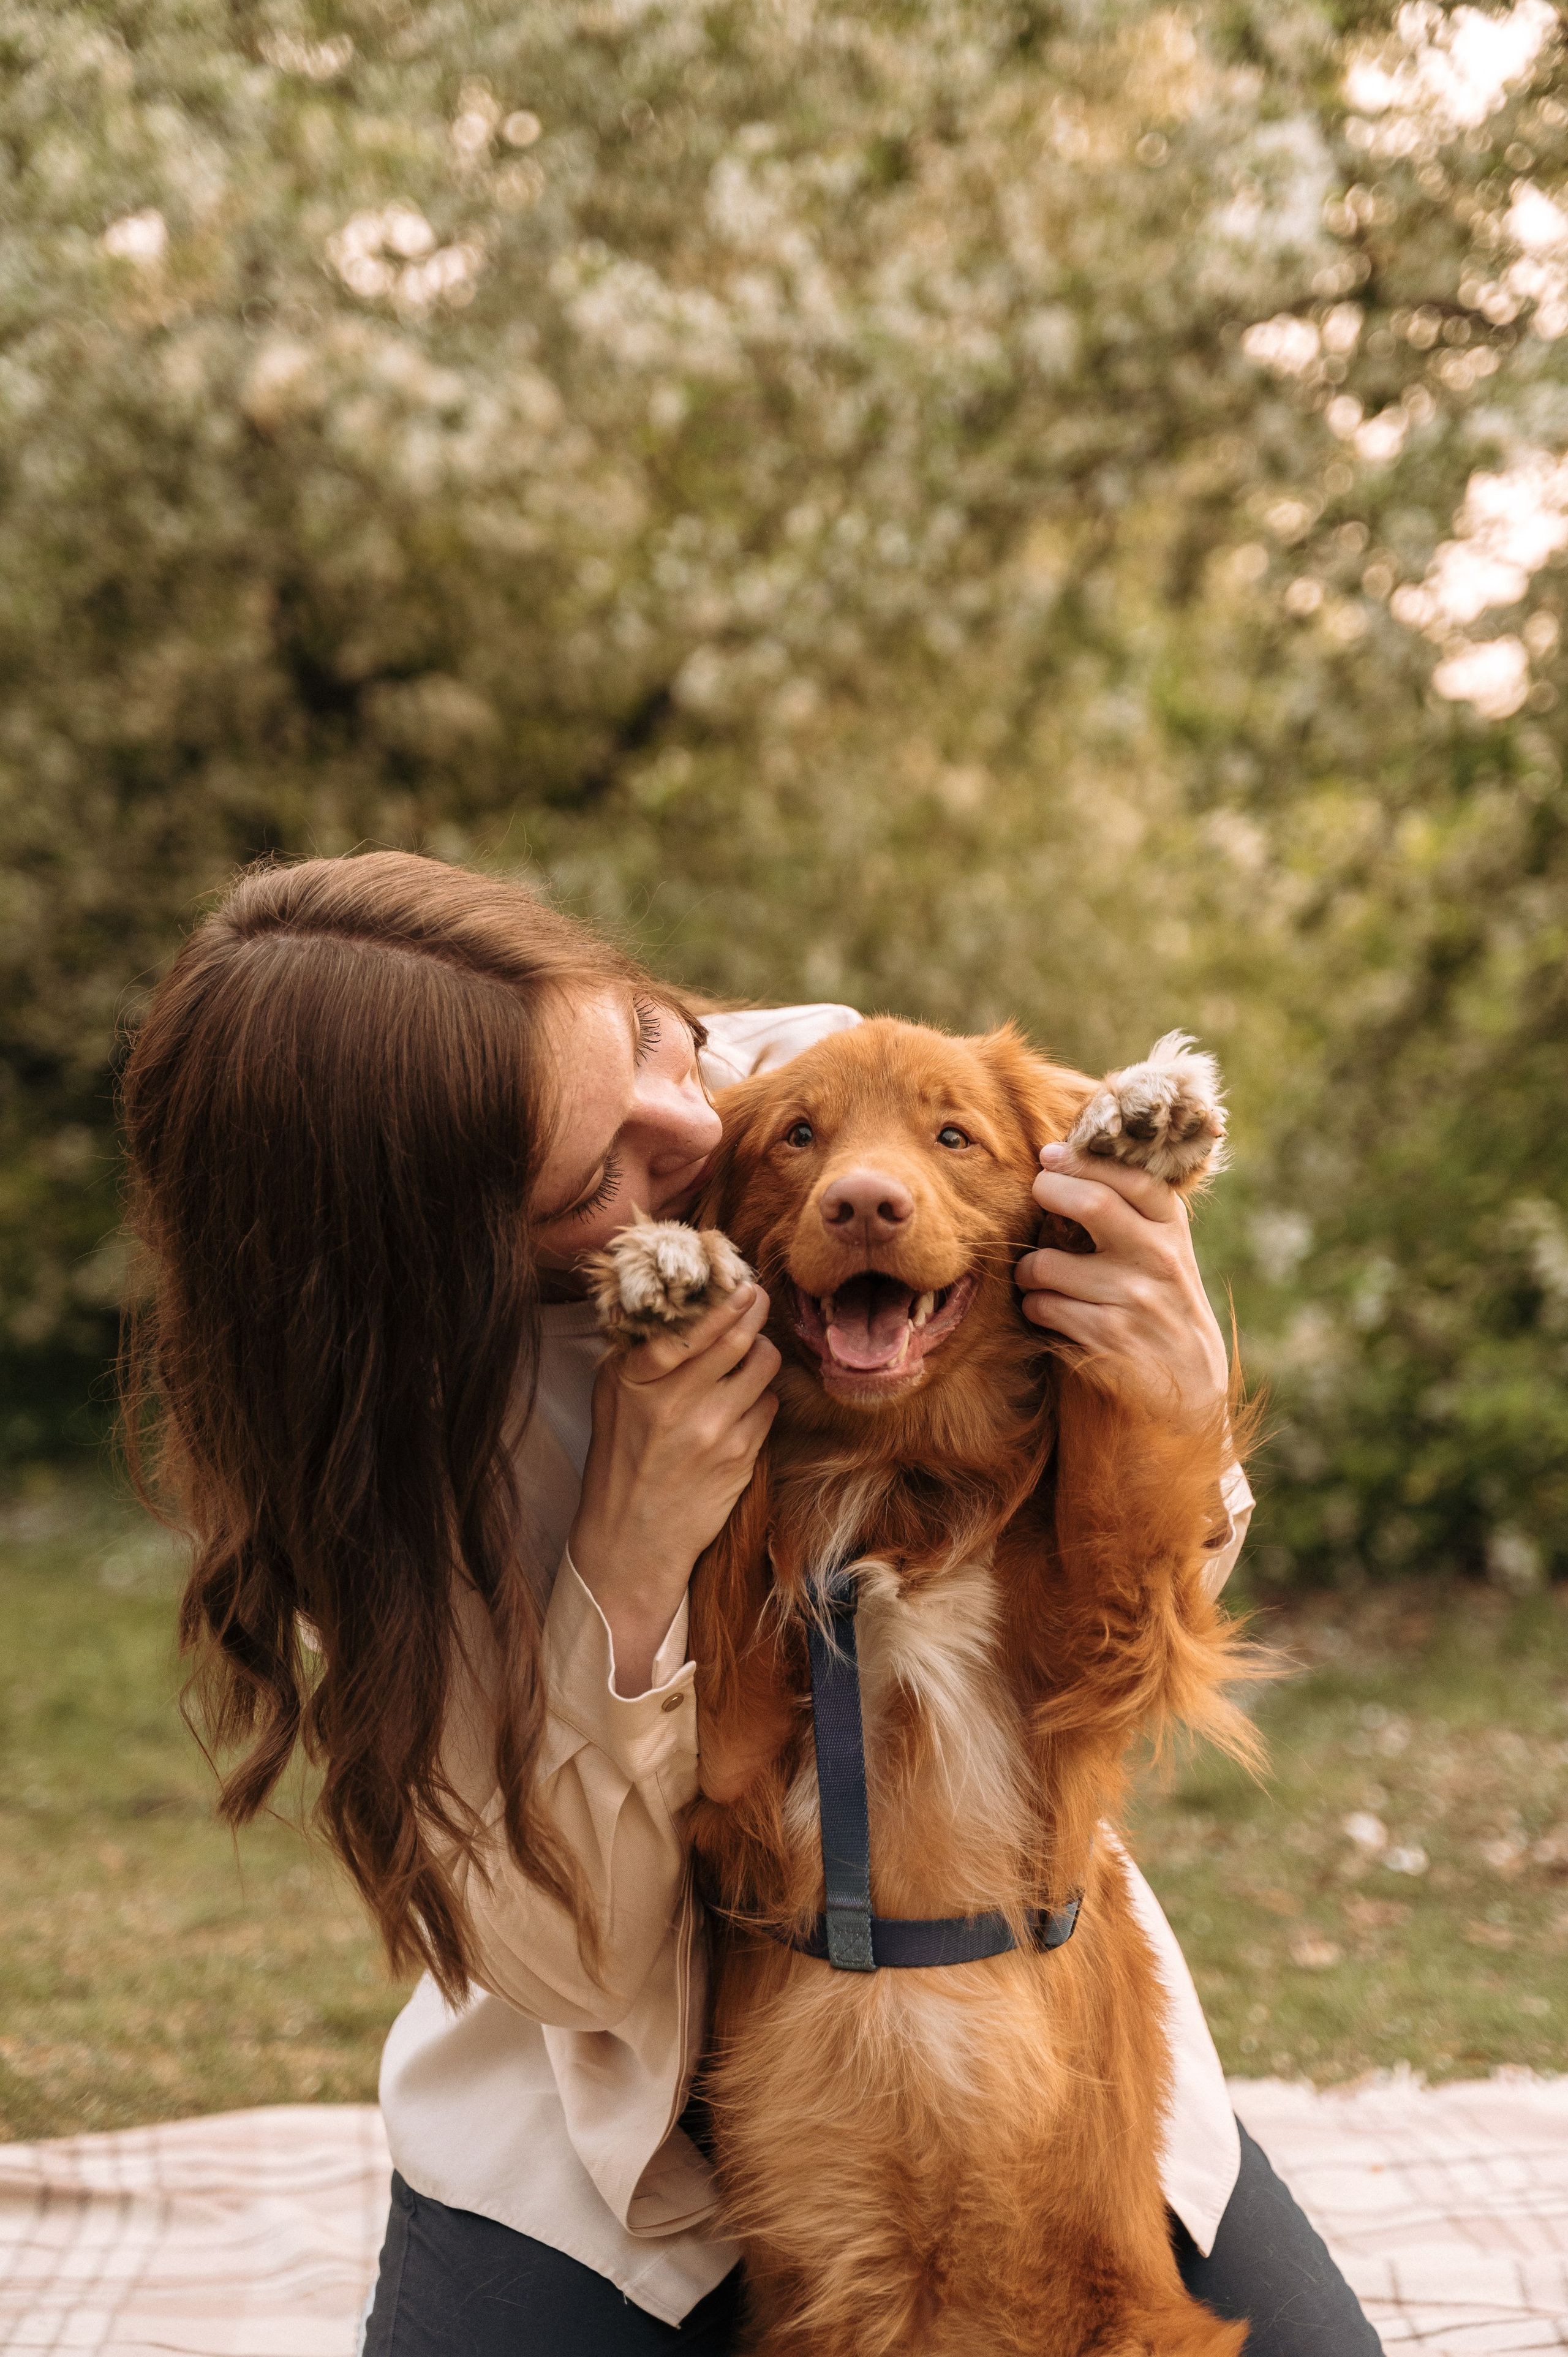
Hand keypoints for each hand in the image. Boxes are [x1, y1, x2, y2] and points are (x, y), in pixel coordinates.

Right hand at [570, 1285, 779, 1694]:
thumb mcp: (612, 1400)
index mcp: (639, 1382)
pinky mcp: (742, 1458)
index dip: (722, 1301)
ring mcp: (714, 1432)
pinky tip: (743, 1407)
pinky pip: (769, 1407)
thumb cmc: (621, 1462)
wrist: (633, 1539)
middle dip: (754, 1309)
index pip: (690, 1327)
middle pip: (738, 1337)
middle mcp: (677, 1404)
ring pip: (763, 1367)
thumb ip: (638, 1353)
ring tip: (749, 1357)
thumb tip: (674, 1307)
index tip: (739, 1284)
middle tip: (757, 1298)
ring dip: (762, 1353)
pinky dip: (762, 1399)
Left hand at [1012, 1145, 1228, 1416]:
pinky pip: (1043, 1308)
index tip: (1051, 1156)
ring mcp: (1135, 1300)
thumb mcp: (1165, 1253)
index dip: (1083, 1160)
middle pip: (1093, 1203)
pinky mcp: (1109, 1339)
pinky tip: (1050, 1313)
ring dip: (1029, 1270)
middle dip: (1049, 1191)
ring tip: (1039, 1278)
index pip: (1131, 1177)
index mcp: (1172, 1230)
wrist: (1191, 1388)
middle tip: (1035, 1196)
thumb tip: (1061, 1159)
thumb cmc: (1164, 1307)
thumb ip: (1131, 1212)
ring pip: (1049, 1264)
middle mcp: (1159, 1259)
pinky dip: (1035, 1307)